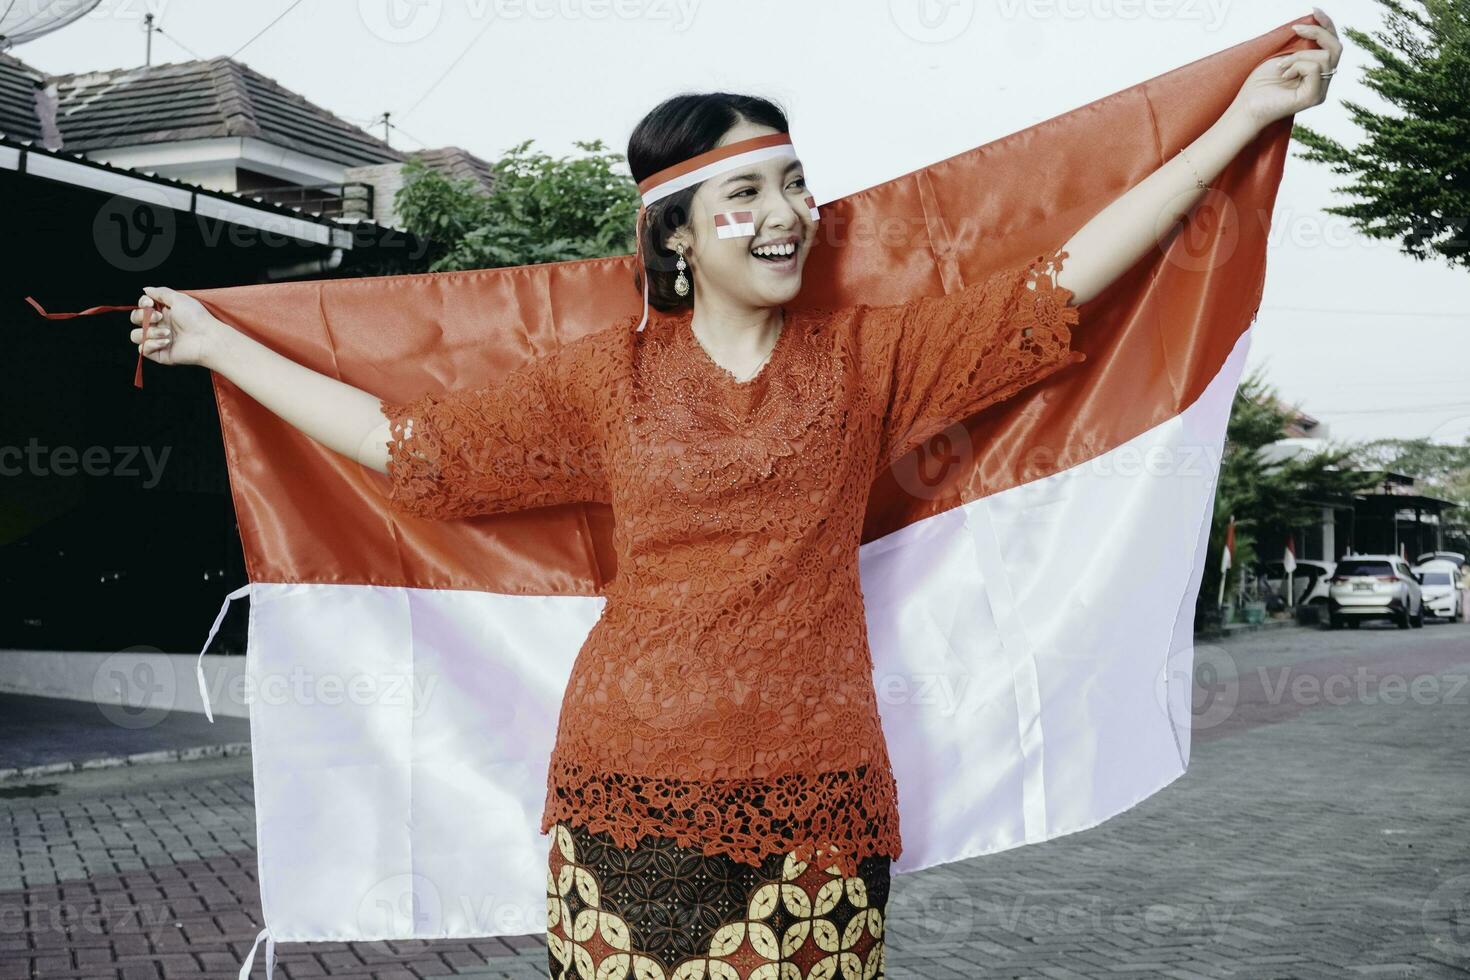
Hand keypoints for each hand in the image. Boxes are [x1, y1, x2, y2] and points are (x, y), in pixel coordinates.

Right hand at [127, 286, 220, 368]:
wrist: (207, 338)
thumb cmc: (197, 318)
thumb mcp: (179, 299)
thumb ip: (161, 292)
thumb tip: (146, 289)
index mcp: (163, 313)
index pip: (141, 307)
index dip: (142, 304)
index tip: (150, 304)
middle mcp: (159, 326)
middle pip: (135, 320)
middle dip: (143, 317)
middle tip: (160, 318)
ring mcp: (159, 340)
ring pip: (136, 335)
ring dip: (149, 332)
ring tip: (168, 333)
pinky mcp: (160, 354)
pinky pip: (143, 349)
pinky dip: (152, 344)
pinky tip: (167, 342)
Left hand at [1228, 8, 1342, 133]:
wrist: (1246, 106)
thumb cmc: (1260, 84)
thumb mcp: (1283, 56)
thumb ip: (1302, 44)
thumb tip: (1313, 22)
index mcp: (1317, 72)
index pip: (1332, 44)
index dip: (1326, 25)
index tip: (1313, 11)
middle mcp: (1323, 81)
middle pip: (1336, 47)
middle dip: (1317, 33)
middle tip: (1295, 29)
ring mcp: (1320, 90)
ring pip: (1325, 57)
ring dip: (1299, 55)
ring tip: (1281, 65)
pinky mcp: (1314, 97)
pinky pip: (1315, 68)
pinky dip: (1297, 65)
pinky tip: (1284, 75)